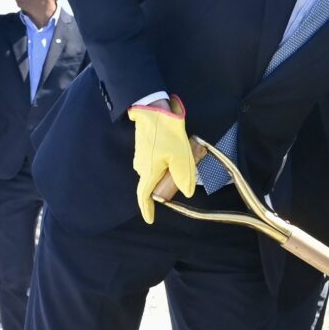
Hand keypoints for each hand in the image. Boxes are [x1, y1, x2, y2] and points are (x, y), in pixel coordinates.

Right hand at [127, 97, 196, 223]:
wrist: (154, 110)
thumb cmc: (167, 134)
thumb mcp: (181, 157)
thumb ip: (184, 177)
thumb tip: (187, 192)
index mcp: (148, 172)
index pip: (144, 196)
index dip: (147, 209)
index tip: (151, 219)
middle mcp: (141, 167)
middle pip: (155, 183)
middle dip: (168, 181)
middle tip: (183, 168)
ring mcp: (141, 157)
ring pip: (157, 171)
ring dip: (169, 168)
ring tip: (183, 154)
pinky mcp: (145, 149)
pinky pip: (157, 161)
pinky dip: (167, 160)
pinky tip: (176, 148)